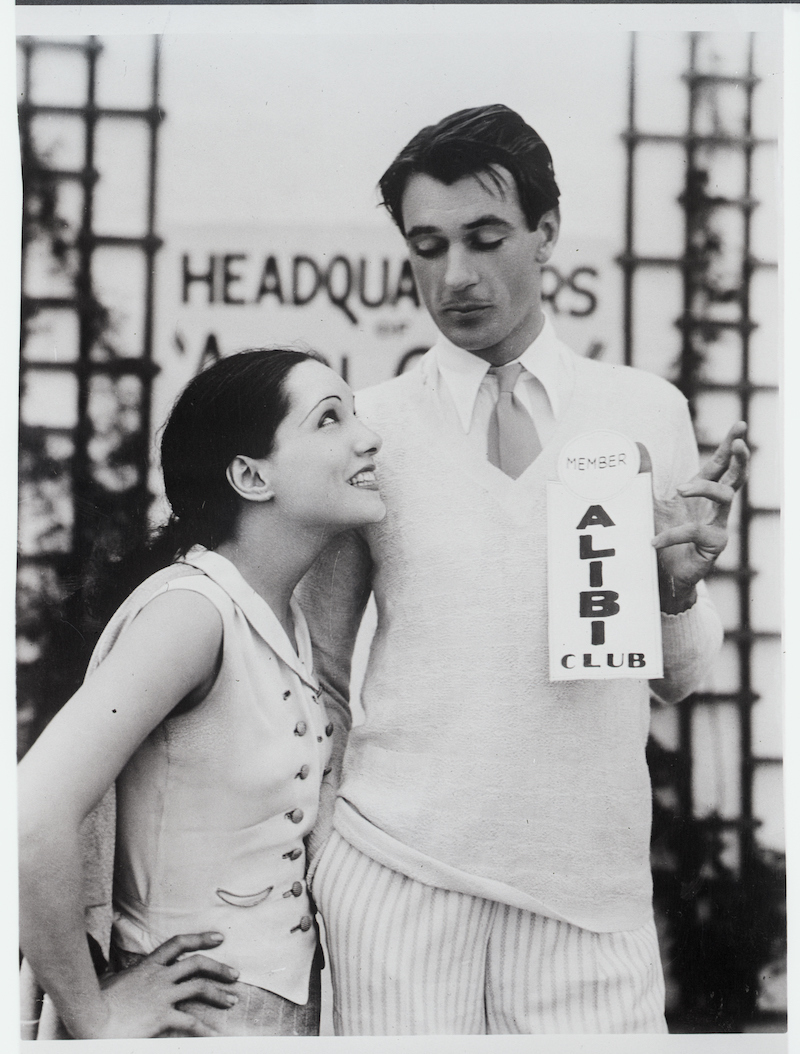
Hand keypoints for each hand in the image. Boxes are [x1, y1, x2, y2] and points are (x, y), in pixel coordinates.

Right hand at [95, 931, 238, 1037]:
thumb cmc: (96, 1001)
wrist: (90, 1017)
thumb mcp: (113, 982)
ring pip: (198, 987)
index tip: (219, 938)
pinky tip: (215, 1036)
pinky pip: (190, 1023)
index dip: (200, 938)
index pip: (178, 944)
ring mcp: (162, 995)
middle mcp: (159, 976)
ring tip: (232, 1000)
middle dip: (219, 968)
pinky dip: (205, 1030)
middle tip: (235, 974)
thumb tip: (120, 978)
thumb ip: (125, 978)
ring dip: (219, 994)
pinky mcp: (161, 1016)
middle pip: (196, 964)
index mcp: (148, 965)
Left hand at [644, 422, 748, 612]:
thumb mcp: (649, 502)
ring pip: (725, 497)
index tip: (740, 424)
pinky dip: (671, 534)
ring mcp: (718, 524)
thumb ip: (644, 475)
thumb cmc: (662, 535)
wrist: (662, 573)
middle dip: (740, 458)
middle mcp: (715, 506)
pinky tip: (653, 541)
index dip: (729, 444)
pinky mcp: (713, 545)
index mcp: (702, 491)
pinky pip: (696, 532)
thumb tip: (636, 445)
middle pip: (735, 476)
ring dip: (704, 488)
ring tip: (679, 489)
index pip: (719, 463)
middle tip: (739, 444)